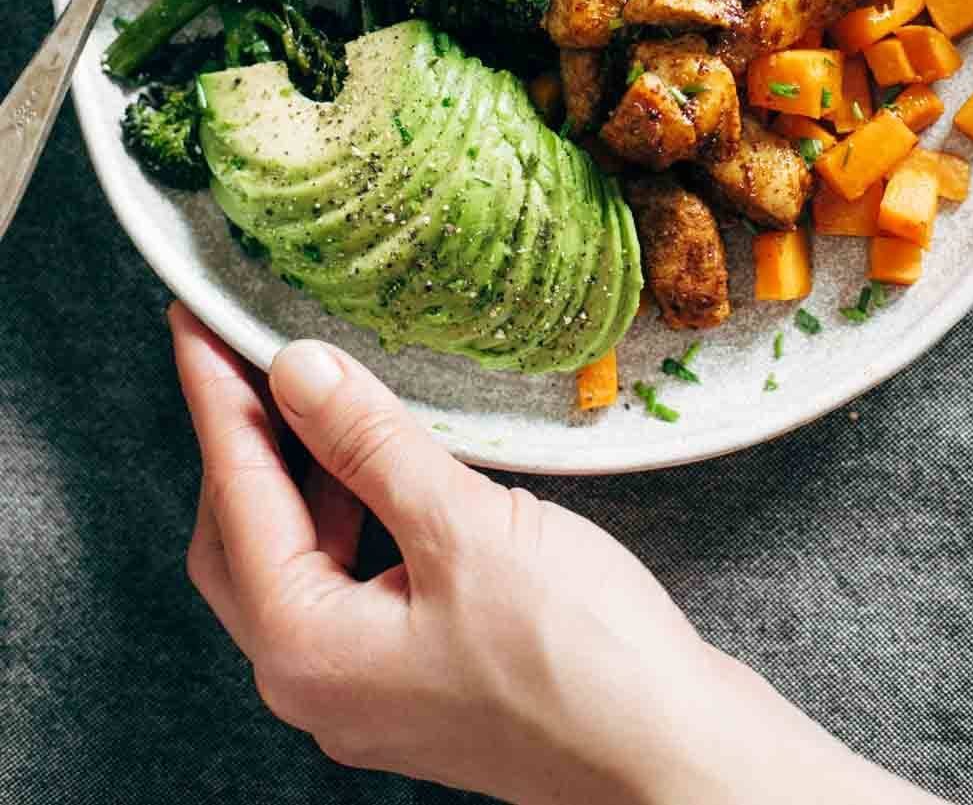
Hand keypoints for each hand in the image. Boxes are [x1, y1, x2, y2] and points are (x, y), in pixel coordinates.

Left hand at [169, 303, 941, 802]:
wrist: (673, 756)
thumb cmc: (581, 658)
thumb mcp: (464, 527)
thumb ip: (370, 443)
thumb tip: (296, 371)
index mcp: (306, 647)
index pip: (234, 494)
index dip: (215, 395)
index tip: (195, 319)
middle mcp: (315, 679)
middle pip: (242, 534)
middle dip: (246, 436)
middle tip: (251, 343)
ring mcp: (363, 686)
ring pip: (296, 555)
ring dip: (301, 471)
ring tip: (324, 386)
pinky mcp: (412, 676)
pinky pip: (348, 576)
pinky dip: (349, 508)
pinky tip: (385, 458)